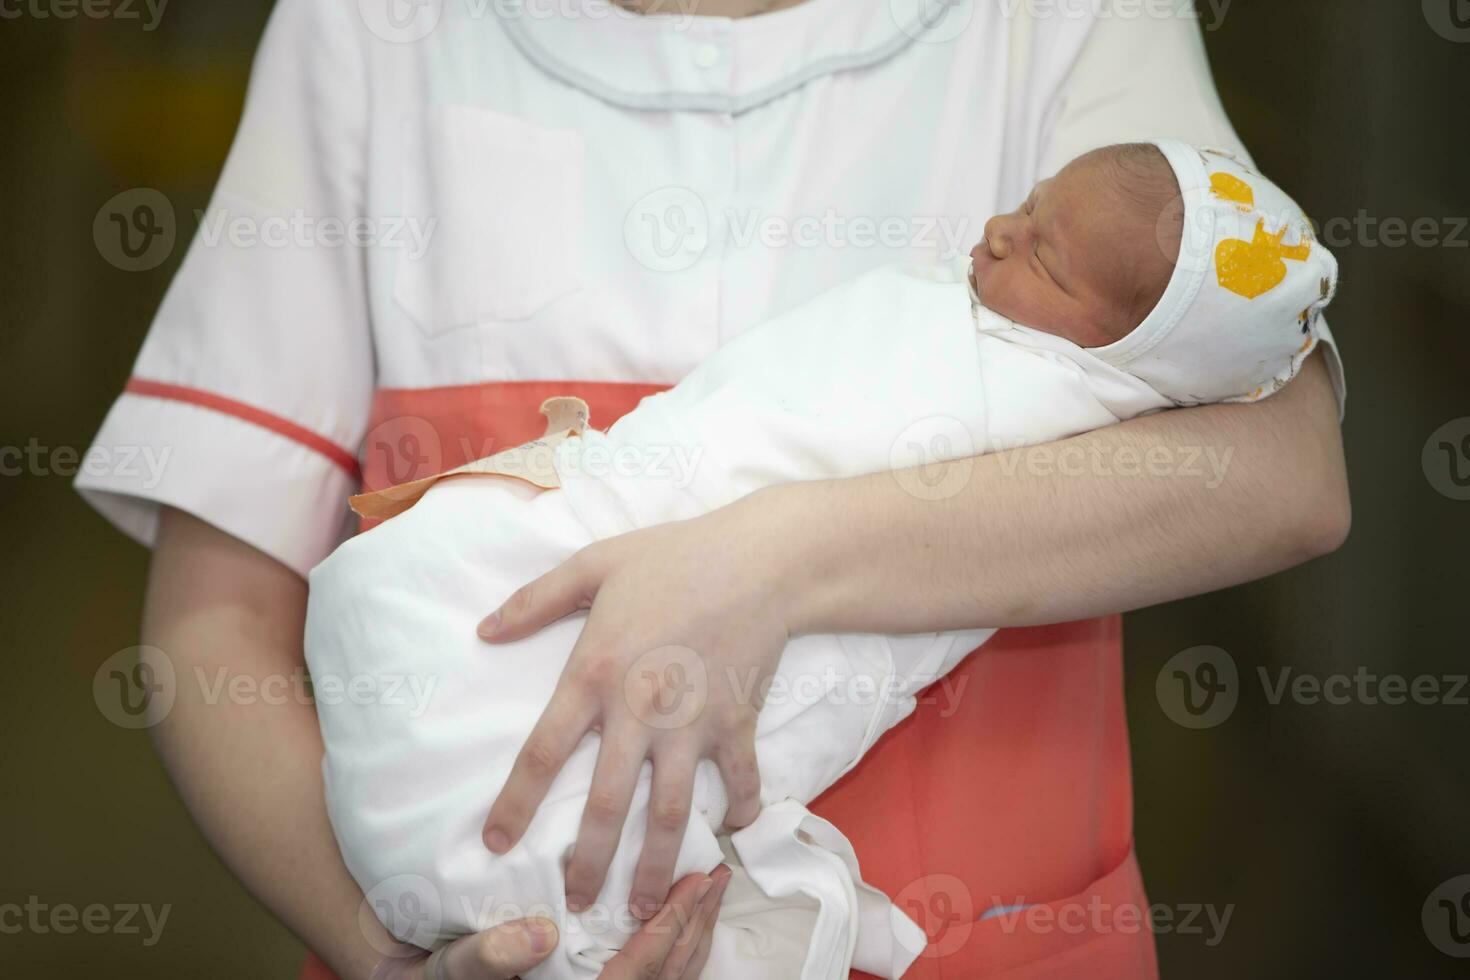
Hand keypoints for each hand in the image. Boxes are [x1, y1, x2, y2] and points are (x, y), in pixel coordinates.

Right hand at [372, 867, 730, 979]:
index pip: (636, 974)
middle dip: (695, 926)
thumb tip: (539, 934)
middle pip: (666, 978)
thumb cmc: (438, 979)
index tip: (691, 885)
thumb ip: (490, 957)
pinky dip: (676, 946)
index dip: (667, 930)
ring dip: (693, 934)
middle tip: (714, 877)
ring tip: (709, 888)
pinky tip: (681, 913)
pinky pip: (654, 977)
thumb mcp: (453, 968)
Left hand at [478, 495, 793, 916]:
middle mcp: (640, 711)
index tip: (496, 844)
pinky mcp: (736, 723)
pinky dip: (737, 809)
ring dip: (656, 865)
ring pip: (670, 813)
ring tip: (643, 907)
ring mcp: (692, 724)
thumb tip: (484, 632)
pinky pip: (737, 780)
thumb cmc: (672, 556)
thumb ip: (534, 600)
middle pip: (607, 804)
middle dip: (590, 863)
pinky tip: (730, 832)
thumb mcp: (593, 564)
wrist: (759, 559)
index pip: (544, 752)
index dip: (516, 803)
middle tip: (576, 905)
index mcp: (595, 673)